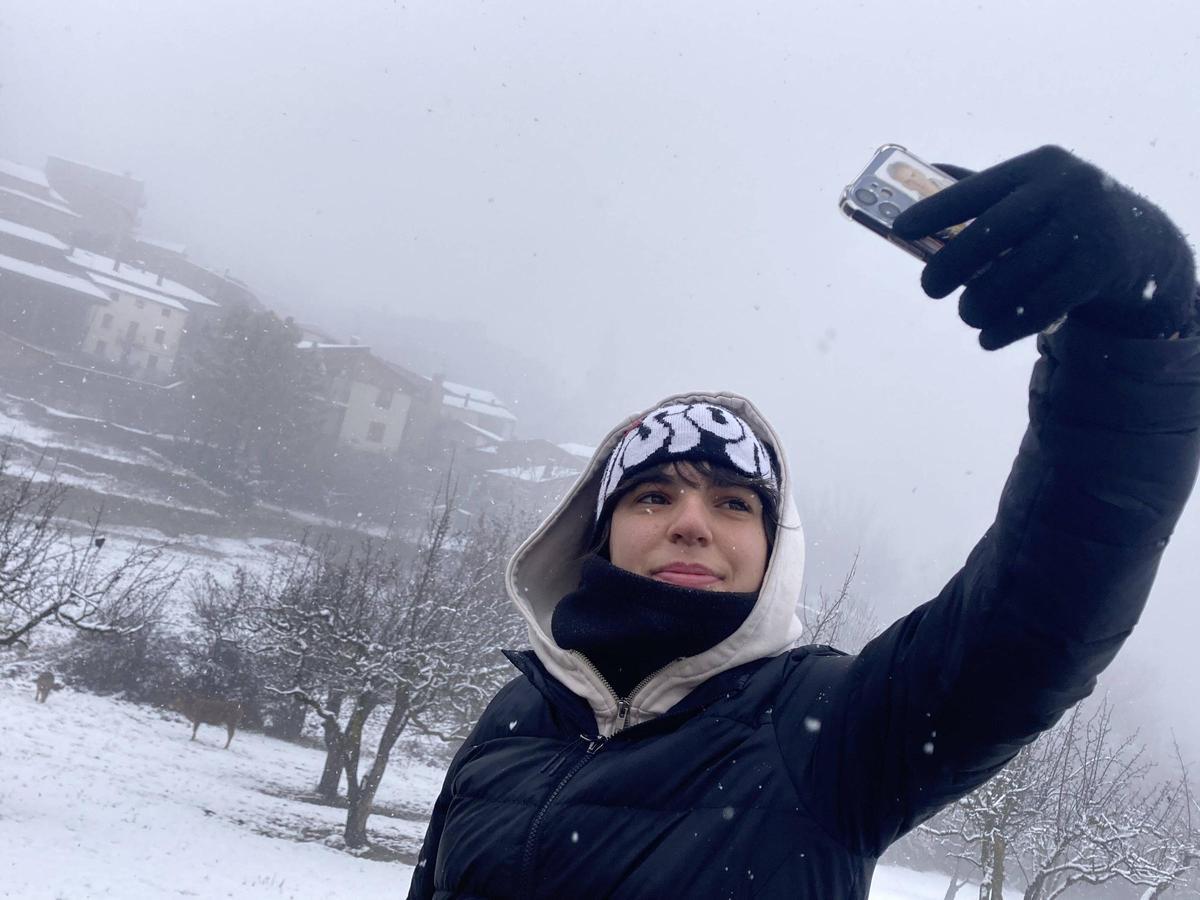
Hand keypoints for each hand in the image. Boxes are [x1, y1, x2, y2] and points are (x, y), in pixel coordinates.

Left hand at [892, 146, 1196, 348]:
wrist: (1138, 241)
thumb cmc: (1060, 216)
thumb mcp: (1030, 191)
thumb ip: (979, 188)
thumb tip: (919, 172)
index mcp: (1038, 167)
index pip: (977, 188)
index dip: (935, 210)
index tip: (901, 228)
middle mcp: (1065, 190)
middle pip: (991, 233)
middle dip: (950, 265)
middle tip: (929, 288)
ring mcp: (1086, 228)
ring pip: (1014, 276)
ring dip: (979, 304)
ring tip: (967, 314)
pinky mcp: (1099, 268)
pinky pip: (1041, 306)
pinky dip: (1007, 327)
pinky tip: (988, 338)